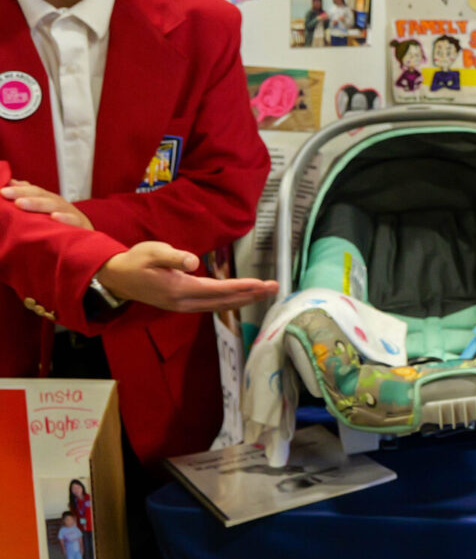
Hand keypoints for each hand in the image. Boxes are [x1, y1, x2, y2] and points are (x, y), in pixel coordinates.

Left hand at [2, 180, 90, 228]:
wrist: (86, 238)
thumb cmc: (60, 224)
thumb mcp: (44, 210)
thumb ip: (29, 196)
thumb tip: (11, 182)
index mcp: (49, 200)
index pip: (33, 191)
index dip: (18, 189)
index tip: (1, 191)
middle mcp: (59, 204)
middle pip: (41, 195)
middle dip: (23, 194)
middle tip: (5, 193)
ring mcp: (71, 214)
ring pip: (54, 206)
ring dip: (37, 204)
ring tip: (19, 203)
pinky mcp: (81, 227)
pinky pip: (74, 221)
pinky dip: (65, 219)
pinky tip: (54, 217)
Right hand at [96, 243, 278, 312]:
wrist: (116, 277)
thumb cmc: (135, 261)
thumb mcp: (153, 252)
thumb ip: (173, 257)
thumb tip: (192, 261)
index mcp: (179, 289)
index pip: (218, 290)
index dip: (241, 287)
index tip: (261, 284)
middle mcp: (184, 302)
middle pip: (224, 301)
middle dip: (251, 295)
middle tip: (275, 288)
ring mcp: (183, 306)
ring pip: (220, 305)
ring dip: (244, 299)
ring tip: (266, 292)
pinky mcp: (182, 305)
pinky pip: (212, 305)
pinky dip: (231, 301)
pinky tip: (243, 297)